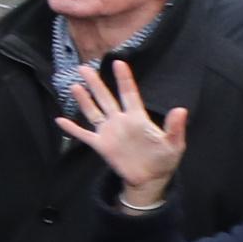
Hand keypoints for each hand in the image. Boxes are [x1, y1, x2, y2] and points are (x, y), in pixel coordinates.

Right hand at [55, 59, 186, 214]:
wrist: (150, 179)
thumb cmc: (164, 159)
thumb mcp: (174, 144)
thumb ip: (175, 127)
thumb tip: (181, 109)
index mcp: (138, 118)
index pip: (129, 94)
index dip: (124, 79)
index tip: (119, 62)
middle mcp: (120, 121)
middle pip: (106, 98)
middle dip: (96, 83)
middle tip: (84, 68)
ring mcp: (109, 132)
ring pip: (93, 112)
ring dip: (84, 100)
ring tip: (74, 86)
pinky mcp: (101, 145)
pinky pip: (84, 135)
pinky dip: (72, 129)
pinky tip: (60, 120)